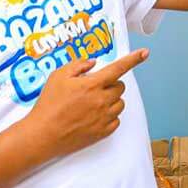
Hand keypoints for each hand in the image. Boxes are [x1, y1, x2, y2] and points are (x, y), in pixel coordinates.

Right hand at [22, 48, 147, 159]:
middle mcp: (102, 100)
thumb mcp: (58, 76)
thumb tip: (93, 63)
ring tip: (92, 104)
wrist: (42, 134)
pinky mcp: (103, 132)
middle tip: (94, 89)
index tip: (145, 53)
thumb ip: (78, 65)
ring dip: (111, 100)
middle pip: (120, 87)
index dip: (133, 59)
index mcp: (93, 84)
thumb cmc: (48, 105)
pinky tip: (93, 116)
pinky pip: (116, 120)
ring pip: (120, 103)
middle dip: (111, 84)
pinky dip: (109, 116)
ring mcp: (104, 117)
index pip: (118, 68)